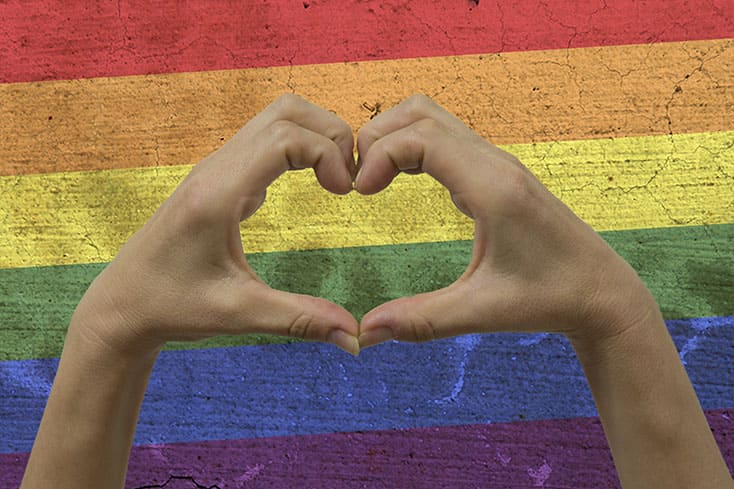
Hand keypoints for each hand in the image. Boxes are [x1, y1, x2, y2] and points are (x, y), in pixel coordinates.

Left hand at [72, 94, 359, 356]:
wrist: (123, 305)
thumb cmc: (172, 307)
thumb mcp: (239, 314)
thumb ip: (300, 319)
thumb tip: (356, 337)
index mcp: (219, 193)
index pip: (285, 137)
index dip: (328, 153)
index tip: (346, 194)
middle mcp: (216, 169)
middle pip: (286, 111)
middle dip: (331, 133)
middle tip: (350, 179)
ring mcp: (216, 169)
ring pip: (276, 118)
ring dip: (316, 136)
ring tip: (337, 180)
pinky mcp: (219, 178)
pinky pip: (266, 139)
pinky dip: (300, 148)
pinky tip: (313, 184)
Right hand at [354, 94, 655, 347]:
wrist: (601, 291)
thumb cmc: (549, 299)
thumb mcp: (481, 312)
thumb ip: (420, 320)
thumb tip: (362, 334)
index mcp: (493, 187)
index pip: (421, 137)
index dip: (379, 155)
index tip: (359, 193)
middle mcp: (495, 164)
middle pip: (420, 113)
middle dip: (378, 136)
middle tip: (358, 182)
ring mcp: (497, 164)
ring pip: (433, 119)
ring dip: (394, 138)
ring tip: (372, 180)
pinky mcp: (496, 174)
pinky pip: (446, 139)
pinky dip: (412, 148)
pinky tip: (399, 183)